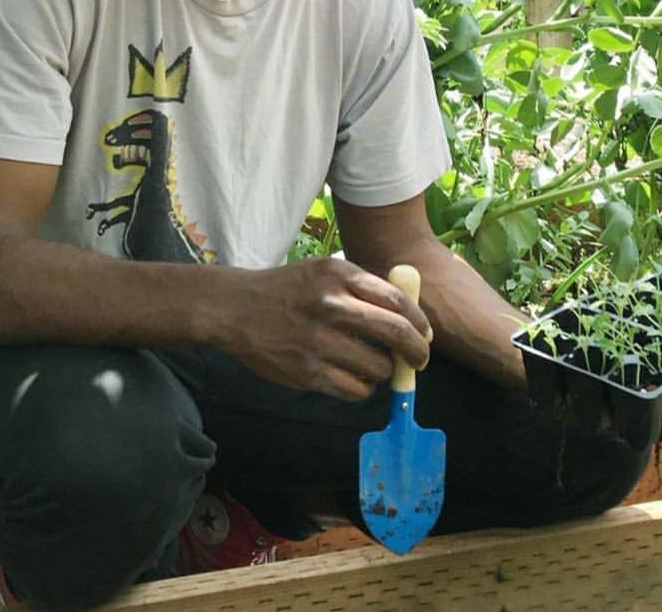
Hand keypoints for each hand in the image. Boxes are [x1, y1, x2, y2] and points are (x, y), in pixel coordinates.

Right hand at [212, 256, 432, 401]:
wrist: (235, 308)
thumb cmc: (289, 289)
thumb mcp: (324, 271)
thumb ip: (362, 287)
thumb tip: (409, 314)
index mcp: (339, 275)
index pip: (397, 301)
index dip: (419, 322)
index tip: (425, 335)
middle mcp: (331, 305)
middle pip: (395, 333)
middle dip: (416, 352)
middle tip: (419, 360)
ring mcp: (318, 341)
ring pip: (377, 367)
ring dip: (384, 372)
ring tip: (375, 367)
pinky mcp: (306, 371)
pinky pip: (354, 390)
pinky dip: (362, 388)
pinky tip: (355, 379)